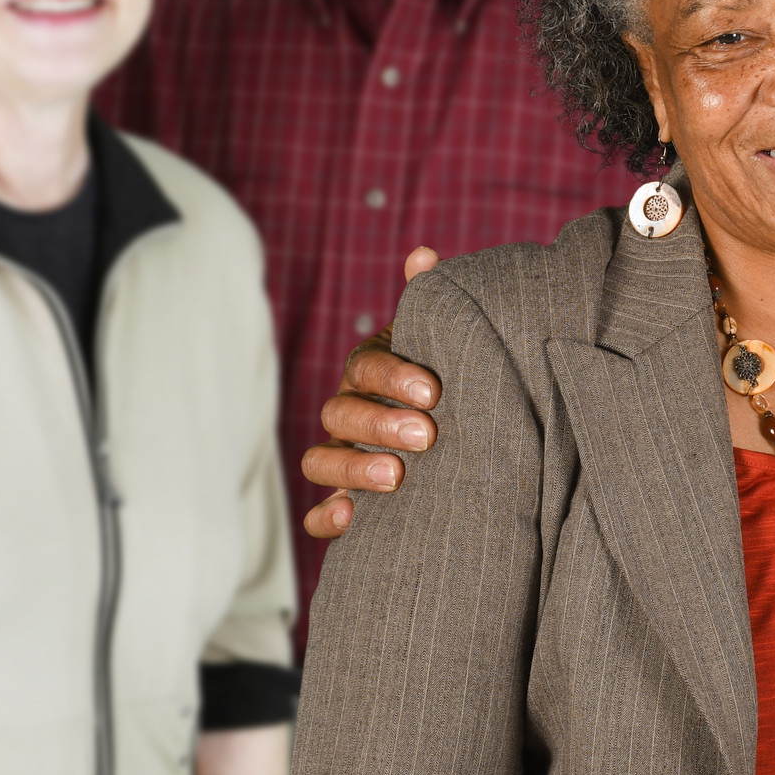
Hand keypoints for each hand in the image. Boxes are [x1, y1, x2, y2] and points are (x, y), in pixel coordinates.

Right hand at [299, 246, 446, 539]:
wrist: (454, 425)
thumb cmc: (446, 375)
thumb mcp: (443, 340)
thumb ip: (432, 300)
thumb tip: (424, 255)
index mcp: (371, 371)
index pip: (367, 368)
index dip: (394, 378)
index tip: (433, 393)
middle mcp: (349, 411)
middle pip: (340, 414)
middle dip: (378, 424)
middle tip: (427, 436)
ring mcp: (343, 454)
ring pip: (321, 460)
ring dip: (351, 469)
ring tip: (395, 478)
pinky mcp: (346, 498)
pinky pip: (320, 513)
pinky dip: (326, 517)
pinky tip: (349, 520)